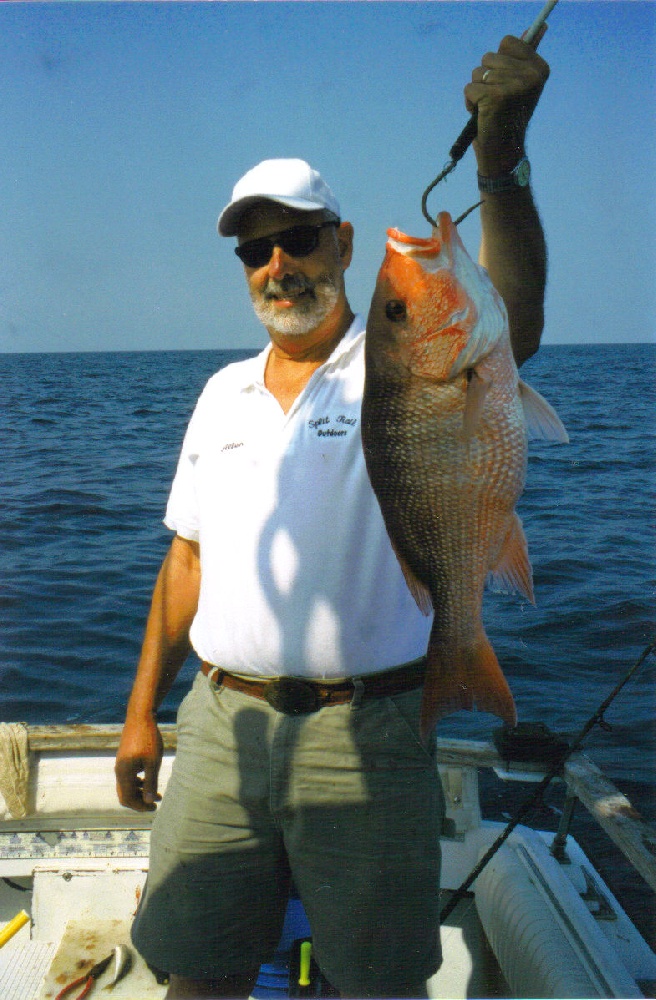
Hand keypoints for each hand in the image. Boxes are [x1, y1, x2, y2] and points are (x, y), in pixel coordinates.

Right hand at [115, 712, 163, 811]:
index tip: (155, 807)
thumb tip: (149, 801)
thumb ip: (150, 782)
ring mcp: (120, 764)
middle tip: (155, 804)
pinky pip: (128, 777)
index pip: (127, 799)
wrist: (140, 717)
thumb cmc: (149, 739)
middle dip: (139, 801)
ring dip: (140, 792)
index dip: (140, 806)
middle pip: (125, 794)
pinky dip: (137, 783)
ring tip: (156, 793)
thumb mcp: (153, 762)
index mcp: (124, 772)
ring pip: (126, 786)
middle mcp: (119, 770)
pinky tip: (149, 780)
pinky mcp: (124, 758)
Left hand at [465, 35, 549, 172]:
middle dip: (485, 78)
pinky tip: (481, 115)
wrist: (504, 152)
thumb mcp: (520, 85)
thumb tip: (537, 28)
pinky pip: (469, 88)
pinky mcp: (495, 97)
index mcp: (539, 68)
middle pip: (488, 56)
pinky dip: (470, 103)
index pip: (507, 41)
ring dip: (477, 91)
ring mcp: (514, 86)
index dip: (498, 62)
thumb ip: (524, 58)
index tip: (505, 83)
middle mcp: (530, 75)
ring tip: (489, 108)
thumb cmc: (508, 118)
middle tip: (496, 100)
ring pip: (477, 72)